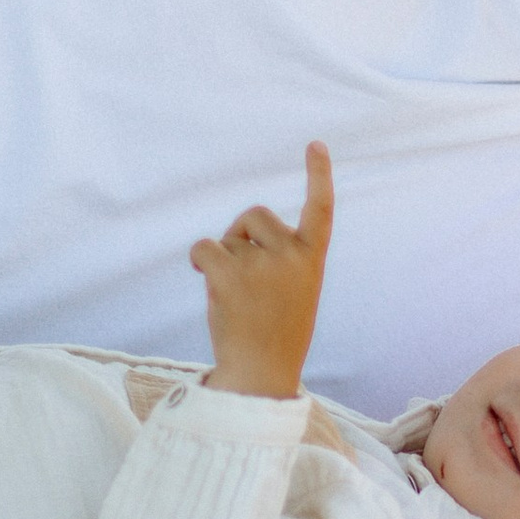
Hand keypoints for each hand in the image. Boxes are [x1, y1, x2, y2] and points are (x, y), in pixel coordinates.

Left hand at [193, 144, 333, 399]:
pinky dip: (198, 261)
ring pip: (228, 238)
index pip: (321, 208)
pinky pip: (204, 248)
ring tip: (234, 294)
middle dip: (240, 235)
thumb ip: (277, 260)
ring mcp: (262, 265)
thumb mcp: (293, 292)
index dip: (319, 174)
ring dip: (222, 257)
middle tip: (241, 271)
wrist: (261, 373)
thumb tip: (228, 240)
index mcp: (311, 259)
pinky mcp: (230, 275)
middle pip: (254, 216)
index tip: (315, 144)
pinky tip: (205, 280)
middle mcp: (291, 255)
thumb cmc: (276, 333)